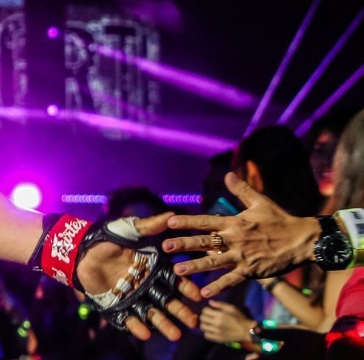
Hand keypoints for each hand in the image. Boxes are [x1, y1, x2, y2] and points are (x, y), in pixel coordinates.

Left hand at [75, 213, 201, 341]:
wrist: (81, 248)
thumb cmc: (108, 237)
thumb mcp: (131, 230)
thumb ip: (150, 225)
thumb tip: (172, 215)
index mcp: (153, 268)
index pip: (174, 280)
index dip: (185, 288)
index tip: (197, 296)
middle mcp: (145, 285)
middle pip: (167, 300)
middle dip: (181, 311)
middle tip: (194, 321)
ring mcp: (131, 296)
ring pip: (151, 312)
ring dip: (163, 324)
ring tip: (176, 335)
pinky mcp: (115, 305)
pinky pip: (127, 318)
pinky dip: (135, 326)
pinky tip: (145, 333)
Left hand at [163, 172, 319, 297]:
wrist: (302, 240)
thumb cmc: (279, 220)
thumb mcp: (260, 202)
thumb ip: (241, 190)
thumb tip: (228, 174)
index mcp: (234, 223)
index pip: (206, 221)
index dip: (188, 222)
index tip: (170, 222)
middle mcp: (235, 239)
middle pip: (205, 242)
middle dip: (184, 244)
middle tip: (165, 247)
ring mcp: (242, 256)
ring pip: (214, 262)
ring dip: (195, 266)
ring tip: (178, 270)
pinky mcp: (251, 271)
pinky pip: (232, 280)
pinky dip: (218, 286)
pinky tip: (204, 292)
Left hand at [198, 300, 251, 345]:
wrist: (247, 331)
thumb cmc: (240, 318)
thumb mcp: (232, 308)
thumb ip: (220, 304)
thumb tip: (210, 302)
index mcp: (221, 315)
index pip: (205, 311)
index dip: (206, 310)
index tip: (210, 311)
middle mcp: (217, 323)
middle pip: (202, 318)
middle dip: (204, 316)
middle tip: (208, 317)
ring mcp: (217, 332)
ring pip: (203, 327)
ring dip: (205, 324)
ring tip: (209, 324)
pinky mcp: (218, 339)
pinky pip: (206, 335)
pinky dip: (207, 332)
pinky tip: (212, 331)